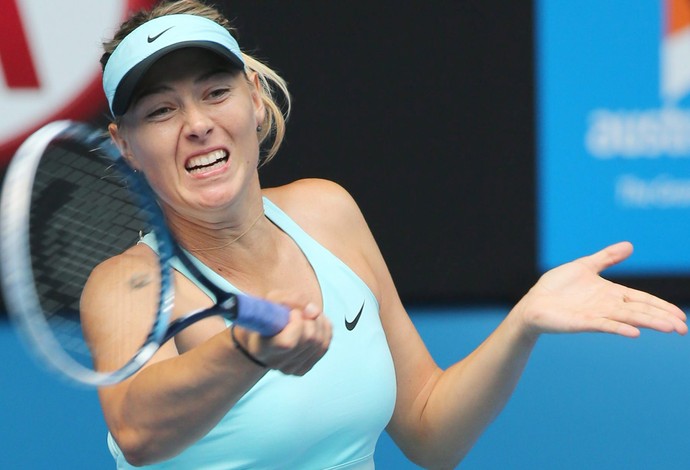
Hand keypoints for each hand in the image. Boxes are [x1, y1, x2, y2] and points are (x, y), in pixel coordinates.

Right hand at [234, 292, 331, 375]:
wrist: (263, 335)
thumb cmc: (267, 316)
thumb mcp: (272, 301)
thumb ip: (290, 299)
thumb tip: (313, 311)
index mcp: (263, 347)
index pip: (288, 342)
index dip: (297, 324)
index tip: (293, 313)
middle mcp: (277, 362)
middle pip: (310, 339)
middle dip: (310, 319)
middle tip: (300, 312)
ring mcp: (291, 368)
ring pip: (320, 342)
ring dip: (319, 322)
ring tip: (307, 315)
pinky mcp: (303, 368)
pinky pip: (325, 346)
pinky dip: (324, 330)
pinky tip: (314, 323)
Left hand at [515, 242, 686, 338]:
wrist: (534, 302)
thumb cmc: (557, 287)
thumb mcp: (584, 266)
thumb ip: (607, 258)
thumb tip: (630, 245)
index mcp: (610, 294)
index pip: (642, 300)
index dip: (661, 307)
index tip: (680, 316)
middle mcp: (607, 306)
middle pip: (640, 312)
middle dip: (662, 318)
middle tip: (683, 328)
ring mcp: (596, 315)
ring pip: (628, 319)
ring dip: (649, 323)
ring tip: (671, 328)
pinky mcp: (583, 322)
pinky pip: (604, 325)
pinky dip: (619, 328)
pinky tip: (635, 332)